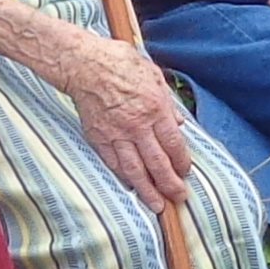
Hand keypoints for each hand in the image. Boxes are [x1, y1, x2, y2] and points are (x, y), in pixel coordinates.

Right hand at [56, 41, 197, 212]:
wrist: (84, 64)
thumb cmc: (120, 63)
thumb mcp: (153, 75)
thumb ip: (168, 102)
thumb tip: (180, 123)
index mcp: (155, 108)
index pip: (173, 144)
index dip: (181, 163)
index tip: (185, 172)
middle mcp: (137, 125)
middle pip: (157, 163)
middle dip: (170, 184)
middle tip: (178, 197)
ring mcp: (116, 134)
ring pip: (135, 169)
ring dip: (147, 190)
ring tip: (157, 205)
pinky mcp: (98, 137)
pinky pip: (113, 162)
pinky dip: (123, 177)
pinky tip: (131, 186)